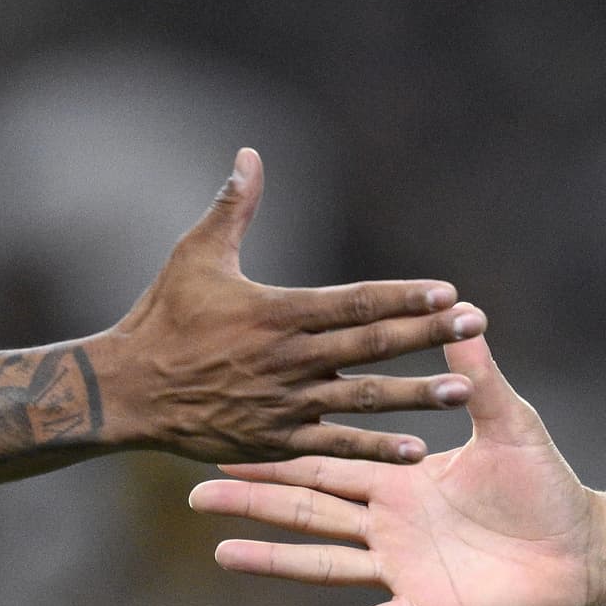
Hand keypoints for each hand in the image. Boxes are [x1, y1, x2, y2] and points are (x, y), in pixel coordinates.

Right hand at [90, 150, 481, 464]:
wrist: (128, 391)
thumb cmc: (162, 318)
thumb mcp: (195, 255)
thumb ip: (233, 207)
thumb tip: (250, 154)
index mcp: (278, 312)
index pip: (355, 303)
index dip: (403, 297)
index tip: (448, 292)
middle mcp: (290, 358)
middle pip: (372, 345)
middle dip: (427, 335)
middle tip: (477, 325)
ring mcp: (286, 403)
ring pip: (363, 398)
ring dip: (416, 394)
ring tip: (464, 390)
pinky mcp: (277, 440)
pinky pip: (335, 445)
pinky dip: (375, 448)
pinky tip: (417, 451)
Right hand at [189, 330, 605, 605]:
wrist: (582, 547)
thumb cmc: (546, 483)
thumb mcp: (507, 424)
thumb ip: (478, 378)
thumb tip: (464, 314)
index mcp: (400, 480)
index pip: (327, 462)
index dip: (277, 453)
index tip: (228, 440)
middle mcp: (389, 526)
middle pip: (308, 510)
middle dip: (253, 502)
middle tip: (196, 493)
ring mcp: (401, 571)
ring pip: (324, 564)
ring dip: (273, 562)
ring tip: (222, 553)